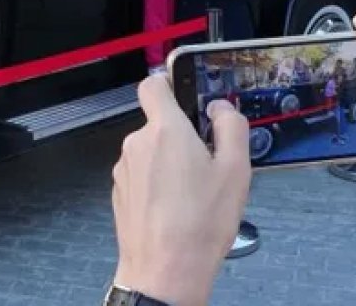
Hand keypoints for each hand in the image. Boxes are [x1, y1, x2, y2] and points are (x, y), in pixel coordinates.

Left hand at [111, 75, 251, 305]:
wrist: (165, 271)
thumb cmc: (199, 224)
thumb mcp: (235, 170)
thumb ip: (230, 127)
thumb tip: (221, 109)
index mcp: (165, 130)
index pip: (154, 85)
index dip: (169, 84)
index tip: (186, 95)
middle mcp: (137, 144)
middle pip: (158, 124)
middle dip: (181, 137)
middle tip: (207, 163)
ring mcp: (125, 170)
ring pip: (151, 152)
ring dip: (170, 164)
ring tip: (194, 194)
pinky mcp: (121, 193)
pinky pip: (142, 176)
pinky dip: (157, 185)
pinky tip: (176, 209)